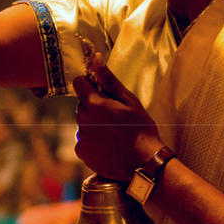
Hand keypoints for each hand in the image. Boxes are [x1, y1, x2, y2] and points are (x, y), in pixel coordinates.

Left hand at [72, 50, 162, 179]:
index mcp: (94, 104)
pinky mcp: (81, 153)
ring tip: (114, 134)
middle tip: (114, 117)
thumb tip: (96, 59)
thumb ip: (109, 80)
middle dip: (94, 107)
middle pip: (83, 105)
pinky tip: (109, 146)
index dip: (90, 85)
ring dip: (94, 125)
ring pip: (84, 123)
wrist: (144, 163)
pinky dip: (93, 142)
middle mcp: (83, 120)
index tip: (101, 92)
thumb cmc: (141, 130)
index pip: (79, 83)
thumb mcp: (129, 101)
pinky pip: (83, 141)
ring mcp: (81, 138)